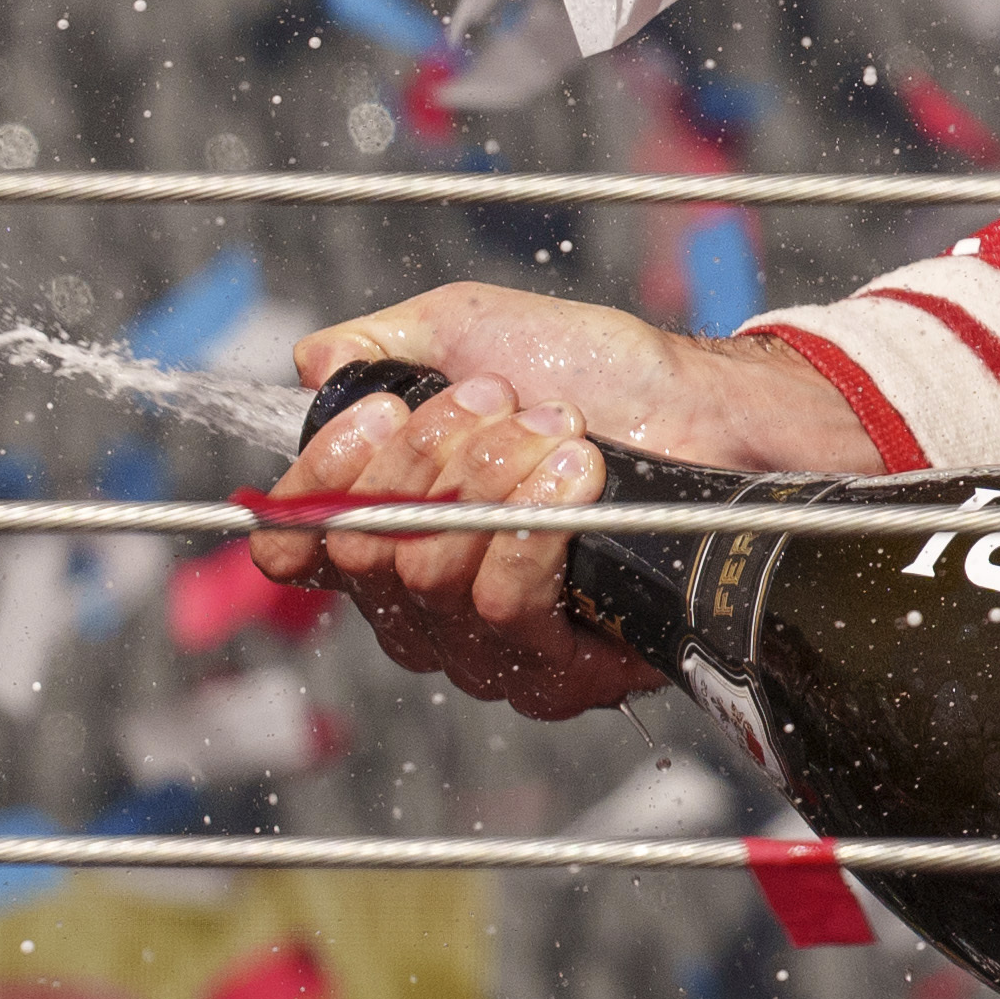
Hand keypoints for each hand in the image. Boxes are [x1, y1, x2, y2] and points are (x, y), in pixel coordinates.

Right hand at [250, 286, 881, 720]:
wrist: (703, 405)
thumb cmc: (593, 373)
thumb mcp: (470, 330)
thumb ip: (378, 345)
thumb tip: (313, 364)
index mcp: (383, 530)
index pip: (296, 545)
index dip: (321, 481)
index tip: (381, 410)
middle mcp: (417, 601)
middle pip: (367, 548)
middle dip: (435, 455)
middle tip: (505, 402)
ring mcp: (482, 643)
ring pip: (432, 571)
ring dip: (497, 478)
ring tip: (560, 433)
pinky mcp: (552, 669)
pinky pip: (505, 604)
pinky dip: (537, 523)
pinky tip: (577, 472)